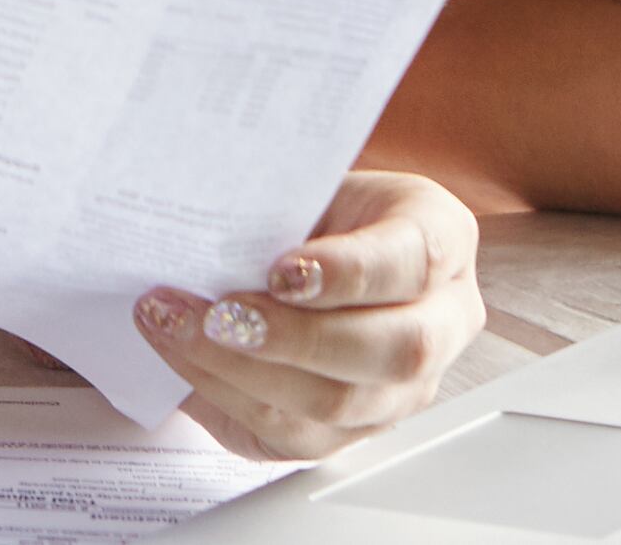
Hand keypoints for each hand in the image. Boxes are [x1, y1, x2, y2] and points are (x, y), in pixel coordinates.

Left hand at [142, 172, 485, 458]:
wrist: (305, 252)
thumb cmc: (311, 215)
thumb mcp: (309, 186)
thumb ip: (281, 206)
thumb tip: (209, 224)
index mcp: (441, 238)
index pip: (416, 260)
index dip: (350, 272)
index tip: (279, 268)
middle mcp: (440, 322)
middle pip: (397, 349)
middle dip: (297, 337)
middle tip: (221, 314)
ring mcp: (403, 387)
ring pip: (340, 403)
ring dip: (244, 370)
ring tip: (179, 327)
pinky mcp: (352, 432)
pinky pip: (295, 433)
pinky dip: (226, 393)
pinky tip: (185, 356)